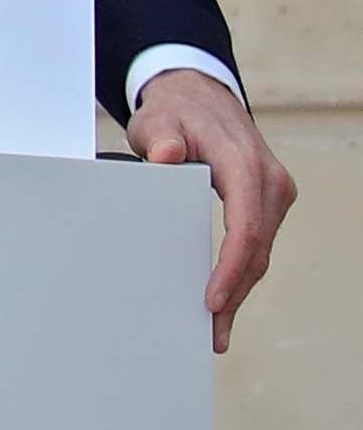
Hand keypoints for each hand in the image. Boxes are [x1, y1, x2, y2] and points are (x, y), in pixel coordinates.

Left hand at [130, 67, 294, 350]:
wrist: (198, 97)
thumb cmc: (176, 112)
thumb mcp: (157, 120)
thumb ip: (160, 138)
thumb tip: (167, 155)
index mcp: (245, 164)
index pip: (244, 227)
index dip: (230, 269)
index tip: (213, 300)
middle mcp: (268, 182)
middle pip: (256, 249)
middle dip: (236, 293)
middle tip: (211, 332)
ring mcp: (271, 194)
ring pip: (259, 251)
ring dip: (240, 288)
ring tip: (216, 328)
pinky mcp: (265, 203)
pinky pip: (256, 243)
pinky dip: (242, 271)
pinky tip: (226, 299)